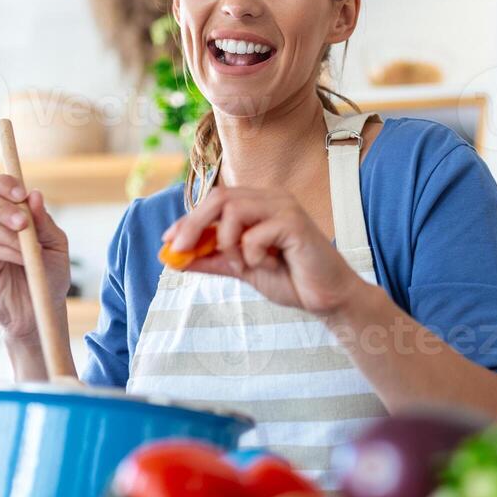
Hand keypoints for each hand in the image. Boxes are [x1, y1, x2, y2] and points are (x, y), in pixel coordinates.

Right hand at [0, 174, 71, 345]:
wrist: (43, 310)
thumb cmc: (50, 275)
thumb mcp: (56, 245)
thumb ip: (44, 222)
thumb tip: (35, 194)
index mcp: (11, 215)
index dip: (5, 184)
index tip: (21, 193)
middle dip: (4, 207)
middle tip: (23, 222)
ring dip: (10, 234)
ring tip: (30, 249)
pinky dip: (9, 251)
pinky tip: (24, 261)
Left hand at [161, 187, 364, 315]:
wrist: (327, 298)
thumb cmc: (291, 279)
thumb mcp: (243, 269)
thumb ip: (213, 260)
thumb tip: (175, 258)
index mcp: (260, 204)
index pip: (216, 201)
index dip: (188, 220)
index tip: (168, 242)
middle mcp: (272, 198)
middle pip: (219, 198)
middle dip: (193, 225)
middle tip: (178, 251)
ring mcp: (284, 207)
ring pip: (233, 210)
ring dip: (226, 243)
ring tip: (242, 265)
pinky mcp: (294, 224)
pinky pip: (254, 235)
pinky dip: (251, 256)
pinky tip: (270, 265)